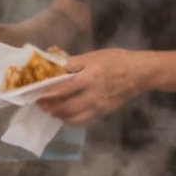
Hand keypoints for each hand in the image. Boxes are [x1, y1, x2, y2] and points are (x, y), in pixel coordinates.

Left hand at [35, 48, 150, 125]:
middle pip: (67, 106)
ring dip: (59, 115)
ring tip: (50, 110)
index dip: (48, 92)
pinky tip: (64, 114)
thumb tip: (53, 68)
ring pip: (74, 118)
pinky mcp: (102, 112)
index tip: (36, 93)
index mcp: (90, 76)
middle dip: (51, 107)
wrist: (139, 73)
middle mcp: (94, 94)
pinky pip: (83, 120)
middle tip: (40, 103)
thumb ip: (73, 63)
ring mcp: (99, 105)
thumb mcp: (93, 56)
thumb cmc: (115, 60)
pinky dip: (70, 119)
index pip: (64, 87)